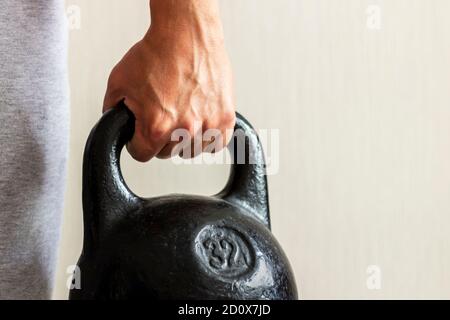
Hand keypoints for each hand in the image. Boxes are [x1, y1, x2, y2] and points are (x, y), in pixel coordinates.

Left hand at [103, 1, 234, 161]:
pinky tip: (201, 123)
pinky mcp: (225, 117)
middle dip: (162, 139)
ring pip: (193, 150)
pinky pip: (218, 143)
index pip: (142, 154)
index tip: (141, 135)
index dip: (138, 143)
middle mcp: (184, 129)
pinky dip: (209, 137)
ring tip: (182, 117)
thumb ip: (113, 110)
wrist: (186, 34)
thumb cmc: (157, 53)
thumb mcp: (119, 82)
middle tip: (163, 117)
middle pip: (168, 153)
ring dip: (186, 139)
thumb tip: (116, 125)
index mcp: (156, 126)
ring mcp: (208, 124)